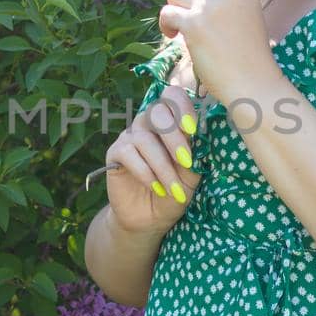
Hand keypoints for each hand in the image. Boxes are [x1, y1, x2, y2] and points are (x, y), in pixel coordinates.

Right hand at [103, 84, 201, 234]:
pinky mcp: (114, 153)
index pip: (172, 97)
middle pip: (156, 112)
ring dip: (162, 166)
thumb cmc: (175, 191)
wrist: (151, 219)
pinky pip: (128, 153)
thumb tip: (201, 132)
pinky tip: (156, 187)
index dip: (182, 107)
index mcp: (170, 122)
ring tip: (174, 188)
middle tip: (186, 162)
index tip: (194, 129)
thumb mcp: (192, 174)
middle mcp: (148, 124)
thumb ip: (195, 152)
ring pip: (144, 138)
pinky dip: (145, 172)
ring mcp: (130, 137)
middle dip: (174, 138)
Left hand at [160, 0, 274, 106]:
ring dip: (173, 10)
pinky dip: (166, 25)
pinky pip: (166, 13)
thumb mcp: (243, 6)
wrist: (253, 81)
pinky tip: (175, 36)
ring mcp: (211, 4)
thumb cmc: (246, 48)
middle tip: (180, 9)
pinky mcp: (195, 23)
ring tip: (181, 27)